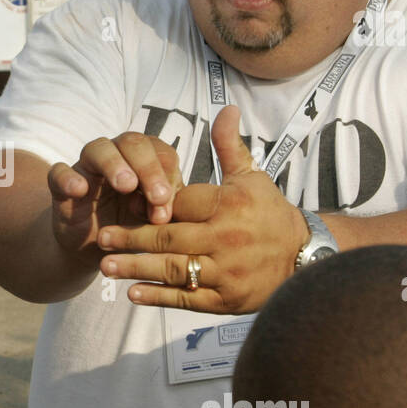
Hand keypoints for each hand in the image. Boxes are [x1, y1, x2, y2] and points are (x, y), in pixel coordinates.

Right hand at [48, 132, 180, 255]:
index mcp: (145, 160)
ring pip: (98, 148)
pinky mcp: (61, 185)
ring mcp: (87, 168)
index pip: (161, 152)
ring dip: (114, 164)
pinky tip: (80, 190)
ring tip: (126, 186)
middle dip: (148, 167)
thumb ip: (165, 210)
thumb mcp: (153, 220)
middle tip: (157, 196)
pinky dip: (68, 178)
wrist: (95, 247)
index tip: (166, 204)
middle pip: (132, 142)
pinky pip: (59, 172)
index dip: (167, 174)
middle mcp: (116, 155)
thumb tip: (166, 210)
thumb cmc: (131, 226)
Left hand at [96, 106, 309, 311]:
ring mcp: (225, 271)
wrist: (304, 259)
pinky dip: (158, 296)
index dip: (151, 204)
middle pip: (169, 237)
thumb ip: (229, 146)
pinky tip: (133, 293)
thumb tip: (226, 108)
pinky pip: (186, 298)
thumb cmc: (270, 214)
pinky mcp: (225, 299)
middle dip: (132, 238)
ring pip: (173, 269)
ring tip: (106, 266)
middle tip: (102, 237)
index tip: (123, 204)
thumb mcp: (253, 177)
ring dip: (136, 268)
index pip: (180, 203)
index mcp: (229, 205)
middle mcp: (226, 238)